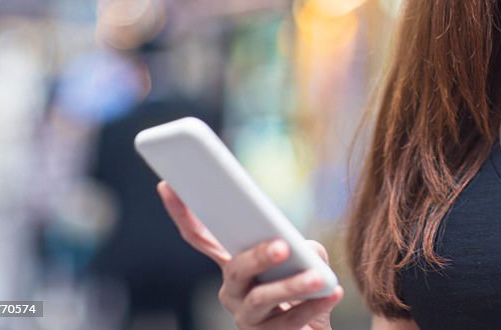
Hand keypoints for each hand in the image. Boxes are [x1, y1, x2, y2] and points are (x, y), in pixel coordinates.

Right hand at [157, 181, 343, 328]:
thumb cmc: (304, 289)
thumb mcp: (306, 261)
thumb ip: (306, 250)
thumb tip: (306, 253)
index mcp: (234, 264)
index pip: (201, 238)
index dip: (183, 213)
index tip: (168, 184)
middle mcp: (232, 290)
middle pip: (237, 268)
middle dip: (258, 255)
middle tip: (282, 245)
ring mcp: (245, 316)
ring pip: (262, 298)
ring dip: (293, 285)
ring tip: (319, 278)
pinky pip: (288, 321)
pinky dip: (314, 305)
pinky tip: (332, 293)